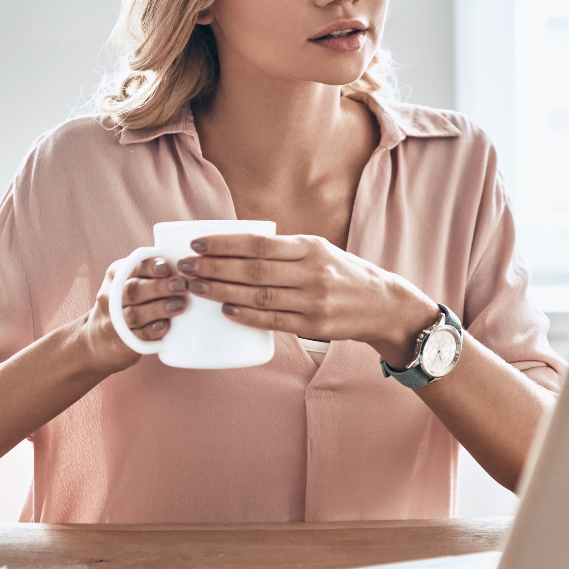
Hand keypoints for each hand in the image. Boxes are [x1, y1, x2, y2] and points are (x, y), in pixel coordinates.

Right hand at [81, 256, 188, 372]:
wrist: (98, 340)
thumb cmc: (127, 304)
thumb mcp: (131, 281)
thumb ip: (152, 272)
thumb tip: (188, 263)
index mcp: (117, 275)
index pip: (133, 267)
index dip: (150, 267)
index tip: (167, 266)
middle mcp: (111, 296)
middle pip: (133, 290)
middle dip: (158, 287)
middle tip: (181, 285)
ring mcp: (114, 320)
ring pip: (135, 313)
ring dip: (158, 309)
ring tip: (179, 305)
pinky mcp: (121, 341)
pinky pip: (137, 336)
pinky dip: (152, 331)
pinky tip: (165, 327)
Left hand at [176, 233, 438, 366]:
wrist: (382, 304)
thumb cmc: (343, 274)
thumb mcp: (319, 251)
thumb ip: (284, 250)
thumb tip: (234, 248)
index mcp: (311, 247)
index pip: (259, 243)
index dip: (225, 244)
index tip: (197, 243)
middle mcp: (313, 272)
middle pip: (253, 270)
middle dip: (214, 268)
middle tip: (185, 267)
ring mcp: (314, 301)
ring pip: (259, 296)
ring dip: (223, 292)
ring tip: (196, 288)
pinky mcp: (314, 326)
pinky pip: (273, 321)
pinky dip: (247, 316)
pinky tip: (226, 311)